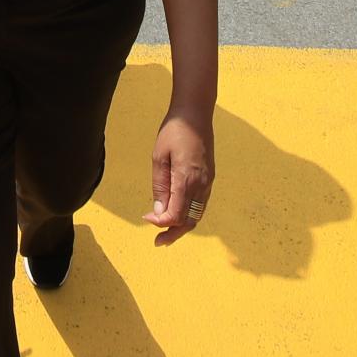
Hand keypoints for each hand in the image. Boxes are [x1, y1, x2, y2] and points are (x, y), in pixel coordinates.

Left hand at [145, 106, 214, 245]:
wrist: (195, 113)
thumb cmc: (174, 132)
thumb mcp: (159, 157)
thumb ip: (160, 187)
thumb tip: (158, 212)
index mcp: (187, 179)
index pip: (176, 214)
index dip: (161, 222)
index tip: (146, 218)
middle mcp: (201, 184)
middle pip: (189, 220)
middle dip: (173, 233)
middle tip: (158, 242)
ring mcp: (208, 182)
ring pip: (198, 214)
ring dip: (182, 226)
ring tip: (166, 233)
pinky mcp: (210, 178)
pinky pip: (201, 204)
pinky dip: (190, 214)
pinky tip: (178, 214)